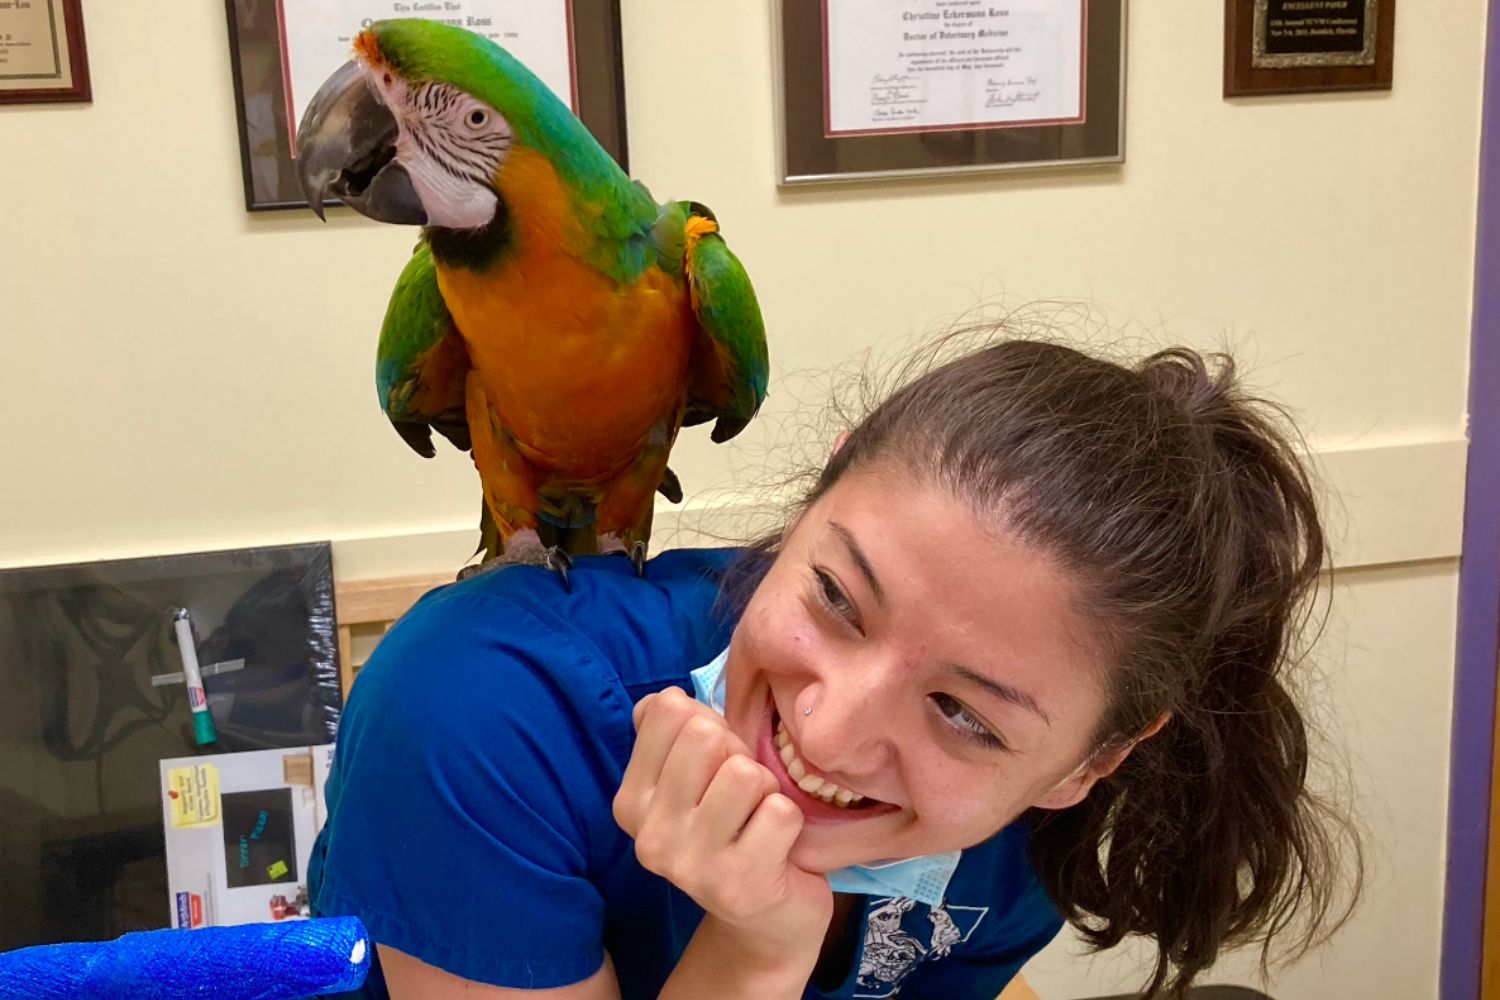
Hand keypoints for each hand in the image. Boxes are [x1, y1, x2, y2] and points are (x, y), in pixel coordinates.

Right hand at [613, 687, 833, 967]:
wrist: (765, 919)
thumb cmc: (733, 828)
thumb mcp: (692, 778)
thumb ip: (673, 731)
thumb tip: (666, 698)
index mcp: (631, 802)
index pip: (668, 710)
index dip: (708, 724)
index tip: (714, 764)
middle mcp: (650, 835)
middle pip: (706, 736)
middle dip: (738, 755)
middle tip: (743, 795)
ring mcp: (692, 864)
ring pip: (744, 773)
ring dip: (766, 790)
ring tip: (759, 819)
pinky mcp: (740, 884)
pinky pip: (780, 811)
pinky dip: (789, 820)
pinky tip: (777, 846)